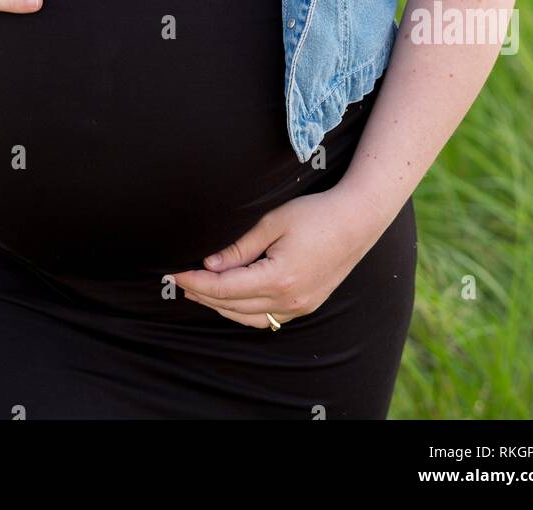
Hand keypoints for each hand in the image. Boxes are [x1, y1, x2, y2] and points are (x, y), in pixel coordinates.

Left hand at [168, 184, 381, 328]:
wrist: (357, 220)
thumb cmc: (315, 213)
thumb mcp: (272, 222)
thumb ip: (239, 247)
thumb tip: (209, 264)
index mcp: (278, 278)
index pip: (224, 288)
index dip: (196, 282)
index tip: (174, 273)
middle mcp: (289, 300)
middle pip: (233, 306)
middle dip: (203, 294)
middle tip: (179, 280)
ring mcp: (299, 306)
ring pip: (249, 318)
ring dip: (221, 306)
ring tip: (199, 290)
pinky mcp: (306, 304)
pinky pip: (267, 318)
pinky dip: (244, 311)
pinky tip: (232, 298)